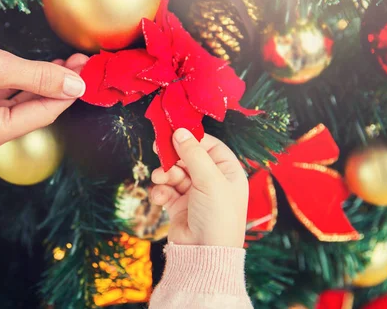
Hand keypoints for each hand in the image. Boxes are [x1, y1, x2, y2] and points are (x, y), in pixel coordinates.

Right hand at [0, 15, 87, 152]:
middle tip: (80, 61)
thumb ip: (39, 77)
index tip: (88, 69)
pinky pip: (5, 97)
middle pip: (34, 110)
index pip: (44, 114)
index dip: (68, 91)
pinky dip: (23, 82)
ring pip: (21, 102)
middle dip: (58, 85)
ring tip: (67, 60)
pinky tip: (39, 67)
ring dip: (43, 81)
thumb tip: (77, 86)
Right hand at [150, 129, 247, 247]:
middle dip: (173, 156)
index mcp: (228, 172)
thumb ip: (193, 153)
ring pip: (175, 173)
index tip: (174, 131)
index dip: (192, 138)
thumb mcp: (209, 180)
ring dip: (165, 174)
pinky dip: (161, 191)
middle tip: (158, 148)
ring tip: (160, 178)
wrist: (205, 255)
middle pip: (189, 157)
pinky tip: (160, 197)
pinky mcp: (180, 206)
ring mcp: (195, 194)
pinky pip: (167, 190)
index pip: (210, 146)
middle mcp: (213, 181)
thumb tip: (179, 131)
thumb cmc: (218, 217)